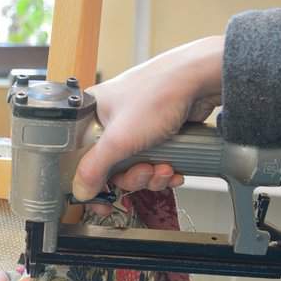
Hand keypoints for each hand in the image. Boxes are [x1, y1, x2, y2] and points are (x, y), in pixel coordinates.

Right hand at [73, 36, 224, 207]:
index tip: (102, 201)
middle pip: (111, 168)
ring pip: (135, 167)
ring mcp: (135, 127)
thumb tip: (80, 191)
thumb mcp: (118, 139)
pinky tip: (174, 169)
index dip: (91, 182)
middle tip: (145, 173)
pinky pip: (153, 162)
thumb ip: (94, 169)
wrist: (200, 79)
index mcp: (91, 116)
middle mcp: (110, 121)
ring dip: (152, 176)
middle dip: (133, 178)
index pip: (80, 157)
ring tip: (165, 169)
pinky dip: (164, 170)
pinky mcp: (156, 132)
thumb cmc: (156, 95)